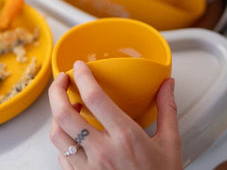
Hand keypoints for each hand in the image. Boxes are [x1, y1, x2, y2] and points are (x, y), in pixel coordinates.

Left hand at [48, 61, 182, 169]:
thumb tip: (168, 84)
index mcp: (125, 137)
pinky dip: (62, 140)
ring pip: (57, 135)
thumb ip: (167, 110)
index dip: (82, 77)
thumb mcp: (170, 145)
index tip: (79, 67)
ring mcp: (89, 168)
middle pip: (64, 114)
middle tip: (61, 80)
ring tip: (65, 106)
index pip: (94, 98)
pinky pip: (61, 156)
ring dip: (56, 116)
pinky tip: (72, 135)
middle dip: (56, 90)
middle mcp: (102, 152)